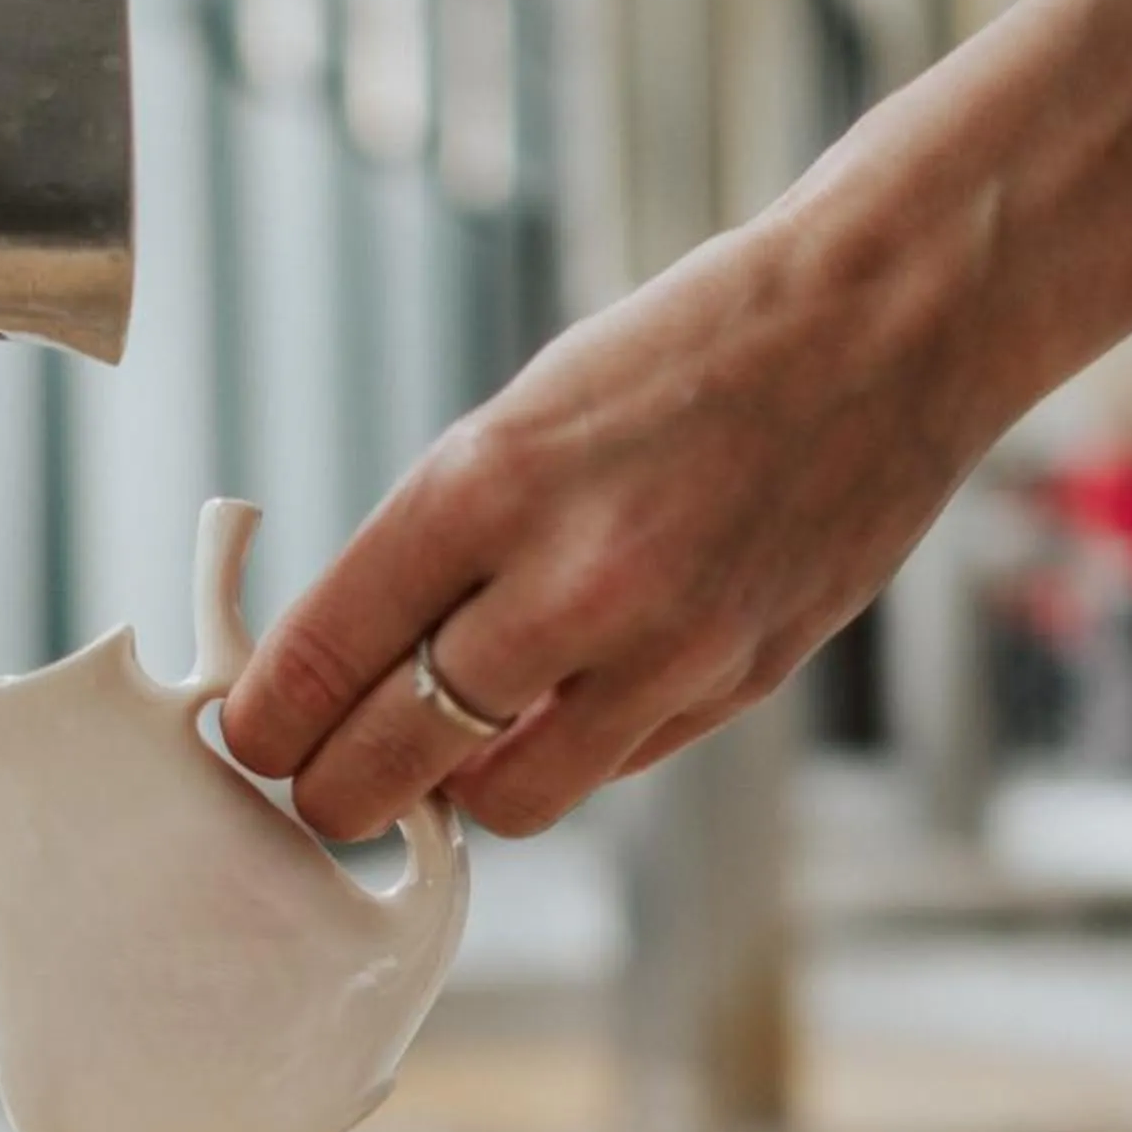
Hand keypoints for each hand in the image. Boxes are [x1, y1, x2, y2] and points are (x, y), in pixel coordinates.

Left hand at [223, 203, 992, 840]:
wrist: (879, 326)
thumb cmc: (681, 356)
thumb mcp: (516, 421)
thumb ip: (432, 551)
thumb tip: (347, 675)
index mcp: (482, 486)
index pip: (318, 657)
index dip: (264, 724)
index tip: (252, 737)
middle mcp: (567, 582)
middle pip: (386, 765)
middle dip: (333, 793)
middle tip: (324, 787)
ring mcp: (662, 649)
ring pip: (501, 804)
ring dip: (458, 796)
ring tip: (449, 755)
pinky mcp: (736, 685)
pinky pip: (609, 772)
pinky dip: (567, 759)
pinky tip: (565, 705)